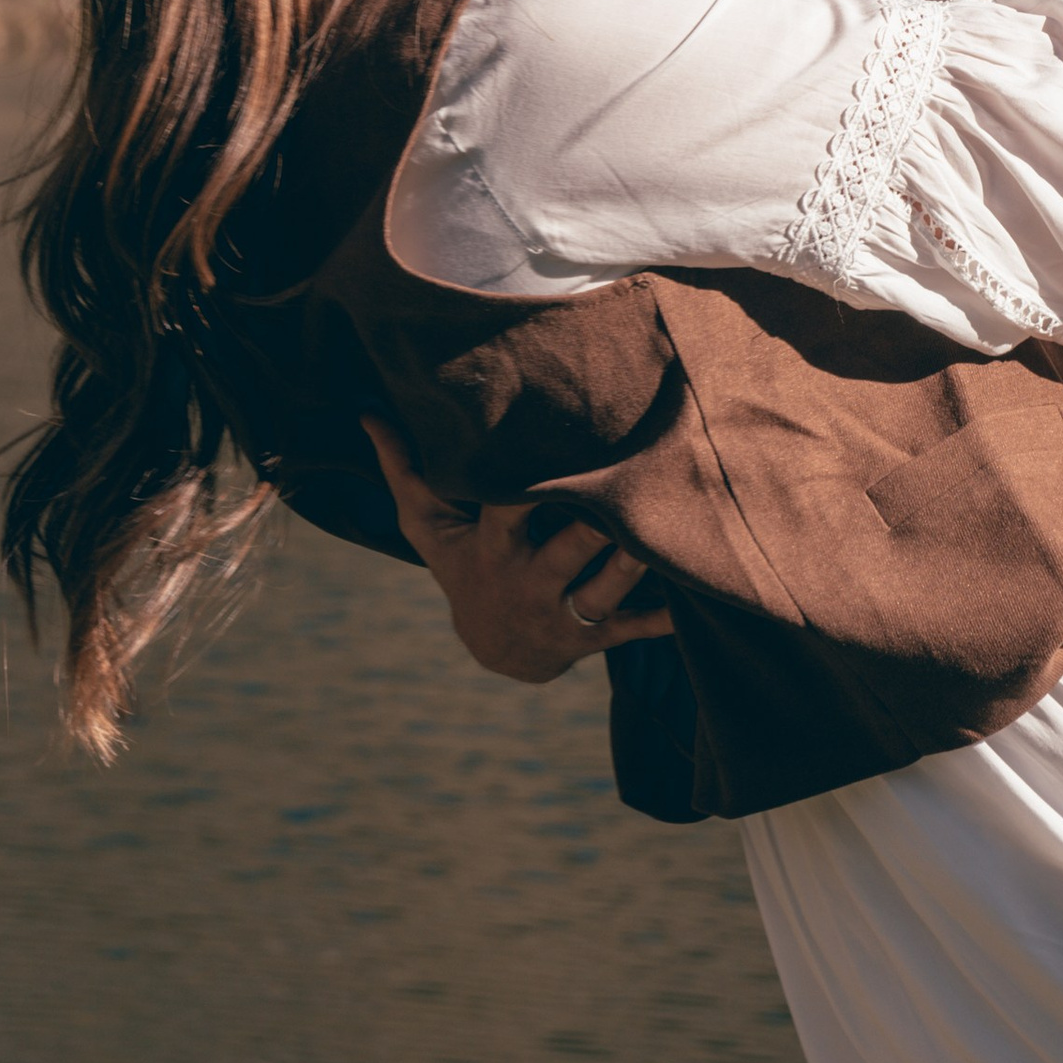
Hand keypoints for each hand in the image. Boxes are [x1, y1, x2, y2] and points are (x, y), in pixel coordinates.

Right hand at [364, 417, 675, 683]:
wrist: (491, 650)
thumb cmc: (461, 565)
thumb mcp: (428, 527)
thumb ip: (404, 467)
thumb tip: (367, 411)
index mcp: (493, 548)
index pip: (508, 510)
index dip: (526, 485)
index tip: (554, 445)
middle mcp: (530, 581)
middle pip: (568, 551)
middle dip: (595, 525)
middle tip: (631, 484)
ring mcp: (563, 613)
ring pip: (605, 589)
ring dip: (636, 565)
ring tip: (665, 531)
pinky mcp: (593, 638)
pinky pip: (631, 630)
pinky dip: (662, 620)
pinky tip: (694, 607)